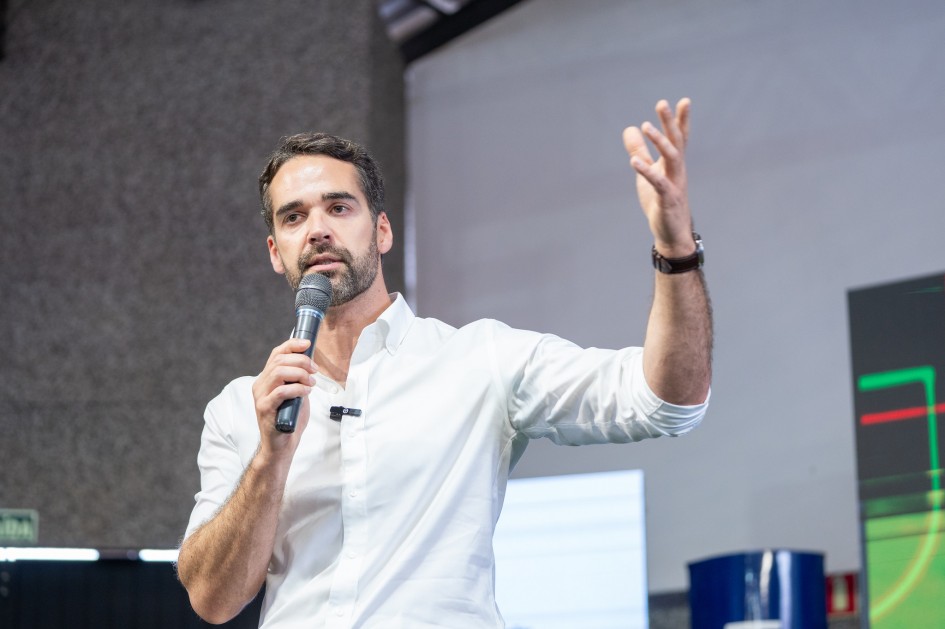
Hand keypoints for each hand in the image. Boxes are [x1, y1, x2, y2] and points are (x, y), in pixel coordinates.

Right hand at [251, 338, 317, 458]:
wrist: (281, 446)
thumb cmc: (290, 420)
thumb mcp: (297, 394)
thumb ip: (299, 379)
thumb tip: (311, 363)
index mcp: (266, 379)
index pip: (276, 354)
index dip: (292, 345)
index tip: (308, 344)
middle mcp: (260, 385)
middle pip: (279, 360)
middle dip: (301, 361)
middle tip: (315, 370)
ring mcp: (261, 396)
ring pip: (279, 372)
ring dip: (300, 374)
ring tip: (311, 382)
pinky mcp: (264, 408)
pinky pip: (281, 391)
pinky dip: (297, 388)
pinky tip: (306, 391)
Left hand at [622, 98, 693, 256]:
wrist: (672, 232)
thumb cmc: (661, 201)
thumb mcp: (647, 171)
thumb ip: (639, 150)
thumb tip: (629, 128)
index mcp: (673, 163)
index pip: (680, 138)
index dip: (681, 120)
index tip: (685, 100)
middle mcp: (677, 170)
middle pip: (676, 141)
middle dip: (670, 122)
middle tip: (662, 103)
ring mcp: (674, 184)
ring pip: (672, 158)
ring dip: (659, 141)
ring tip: (646, 126)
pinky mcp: (667, 199)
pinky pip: (658, 182)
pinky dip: (646, 171)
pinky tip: (634, 162)